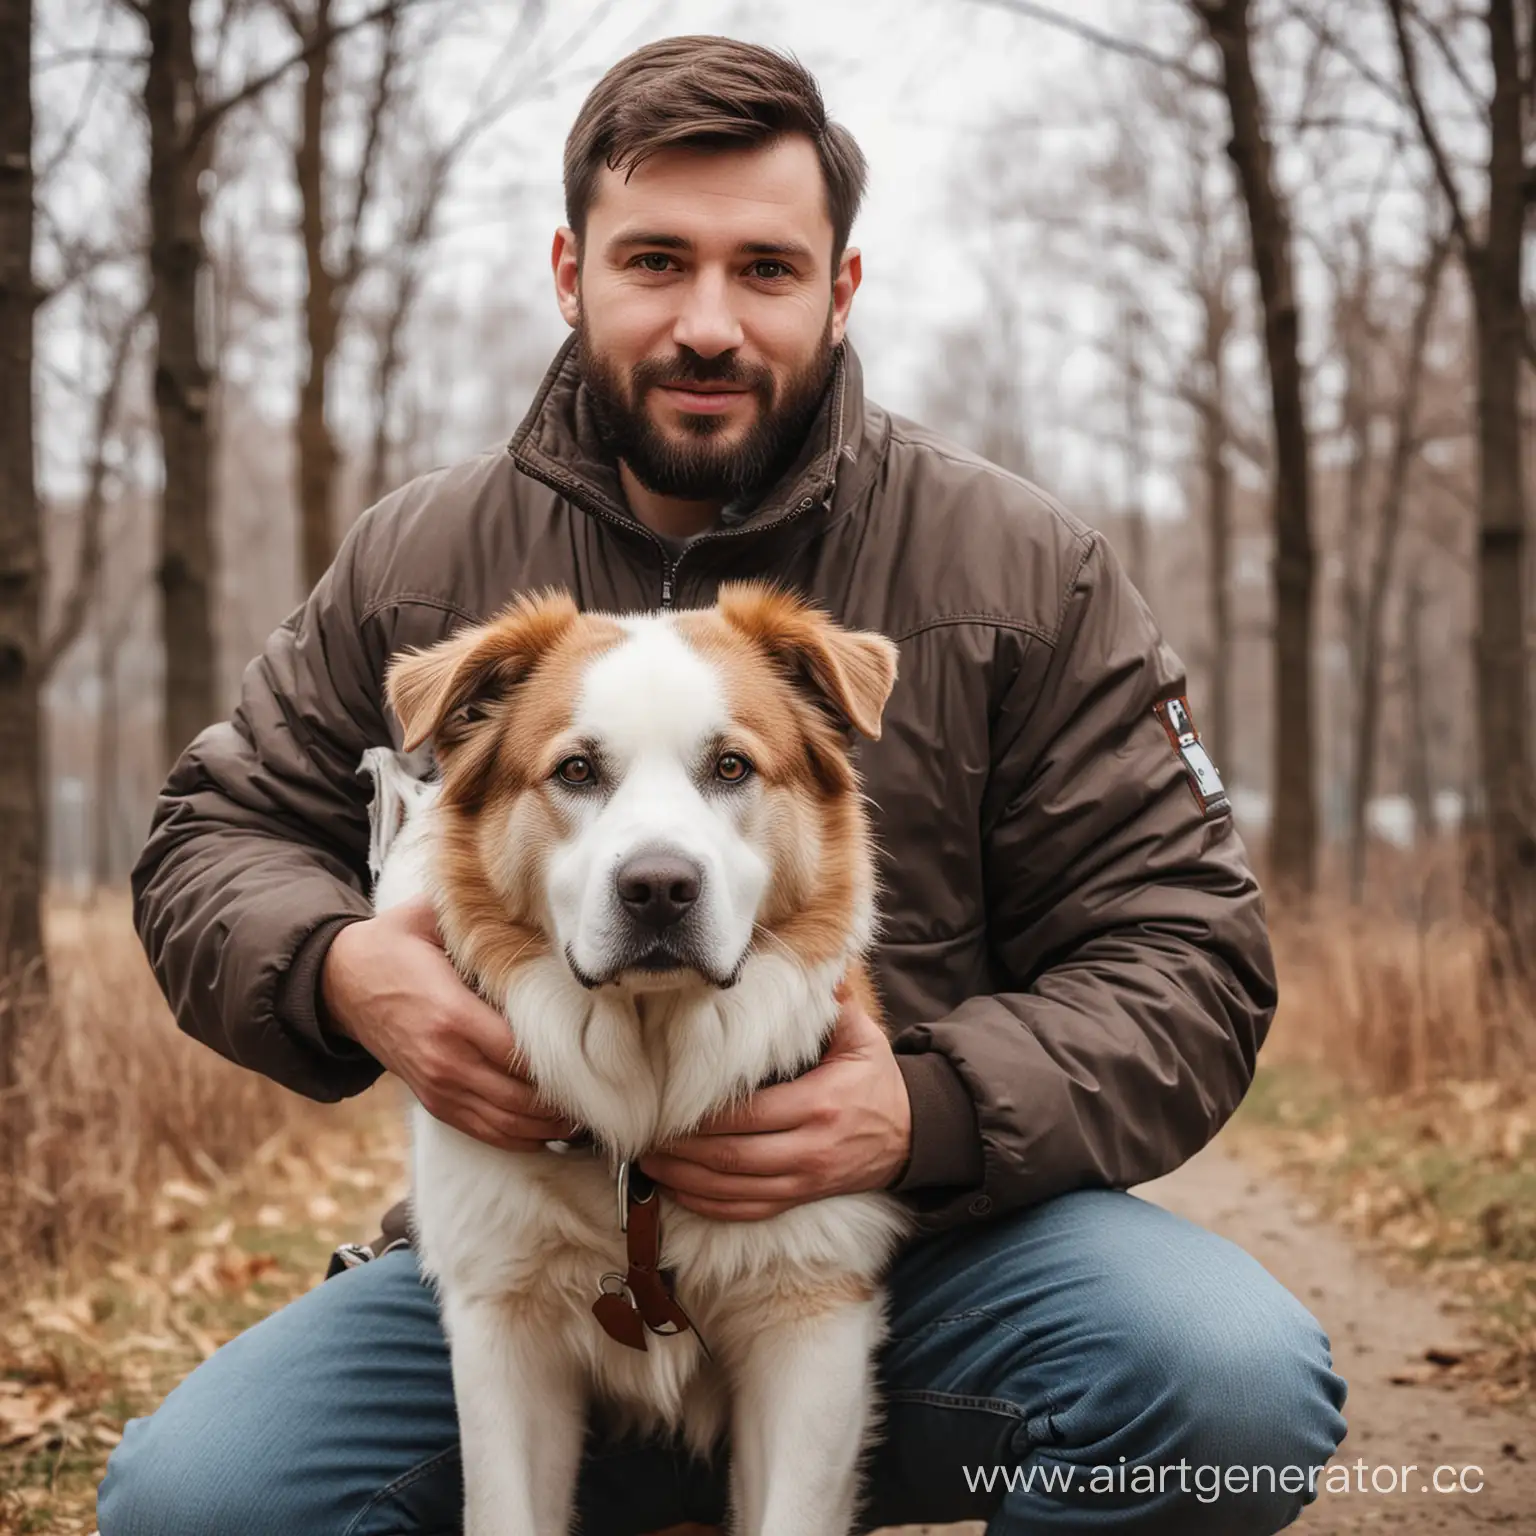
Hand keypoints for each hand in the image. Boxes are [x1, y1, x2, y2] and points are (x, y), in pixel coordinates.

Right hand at [321, 896, 579, 1151]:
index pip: (522, 1052)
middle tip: (609, 1092)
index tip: (601, 1055)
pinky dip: (523, 1138)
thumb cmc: (395, 945)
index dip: (565, 1061)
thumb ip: (479, 920)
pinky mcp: (434, 1102)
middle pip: (523, 1097)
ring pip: (509, 1123)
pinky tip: (553, 1130)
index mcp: (452, 1015)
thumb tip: (533, 906)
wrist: (341, 983)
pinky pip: (485, 1132)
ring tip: (591, 1115)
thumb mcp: (432, 920)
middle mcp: (447, 1060)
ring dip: (552, 1126)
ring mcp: (439, 1087)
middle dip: (568, 1101)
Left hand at [638, 986, 911, 1219]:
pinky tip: (678, 1191)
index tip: (668, 1104)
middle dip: (682, 1150)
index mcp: (821, 1104)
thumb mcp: (863, 1037)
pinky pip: (746, 1211)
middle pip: (732, 1157)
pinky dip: (708, 1204)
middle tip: (644, 1136)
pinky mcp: (800, 1198)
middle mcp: (810, 1149)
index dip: (704, 1116)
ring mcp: (804, 1181)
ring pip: (733, 1190)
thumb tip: (803, 966)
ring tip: (648, 1163)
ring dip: (685, 1180)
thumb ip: (831, 1005)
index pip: (750, 1115)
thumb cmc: (877, 1080)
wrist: (913, 1135)